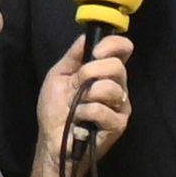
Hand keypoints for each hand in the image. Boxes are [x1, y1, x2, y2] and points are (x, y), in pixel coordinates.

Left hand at [36, 29, 134, 168]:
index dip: (114, 45)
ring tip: (77, 106)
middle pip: (117, 67)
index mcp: (105, 73)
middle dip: (92, 71)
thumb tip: (85, 36)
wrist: (52, 140)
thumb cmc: (55, 109)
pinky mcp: (118, 125)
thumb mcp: (59, 76)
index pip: (123, 50)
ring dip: (86, 95)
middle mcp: (117, 87)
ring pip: (111, 88)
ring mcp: (120, 107)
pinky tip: (79, 121)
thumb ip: (73, 56)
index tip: (96, 51)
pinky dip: (85, 113)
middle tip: (78, 84)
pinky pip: (102, 110)